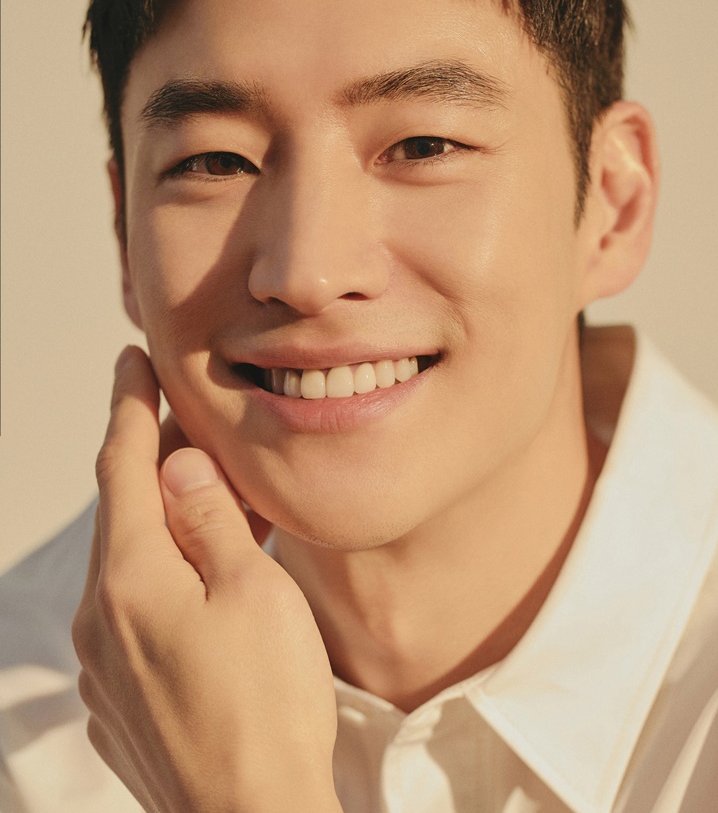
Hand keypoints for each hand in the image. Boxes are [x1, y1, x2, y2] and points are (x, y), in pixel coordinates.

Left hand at [72, 346, 341, 812]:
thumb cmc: (265, 709)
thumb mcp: (252, 593)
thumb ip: (208, 521)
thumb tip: (177, 467)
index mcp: (130, 580)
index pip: (121, 466)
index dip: (130, 407)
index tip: (132, 361)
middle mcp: (99, 619)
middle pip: (124, 514)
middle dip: (154, 462)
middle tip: (191, 424)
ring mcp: (103, 665)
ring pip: (130, 564)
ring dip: (166, 523)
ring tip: (213, 498)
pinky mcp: (120, 700)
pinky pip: (133, 613)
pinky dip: (164, 578)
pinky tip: (203, 580)